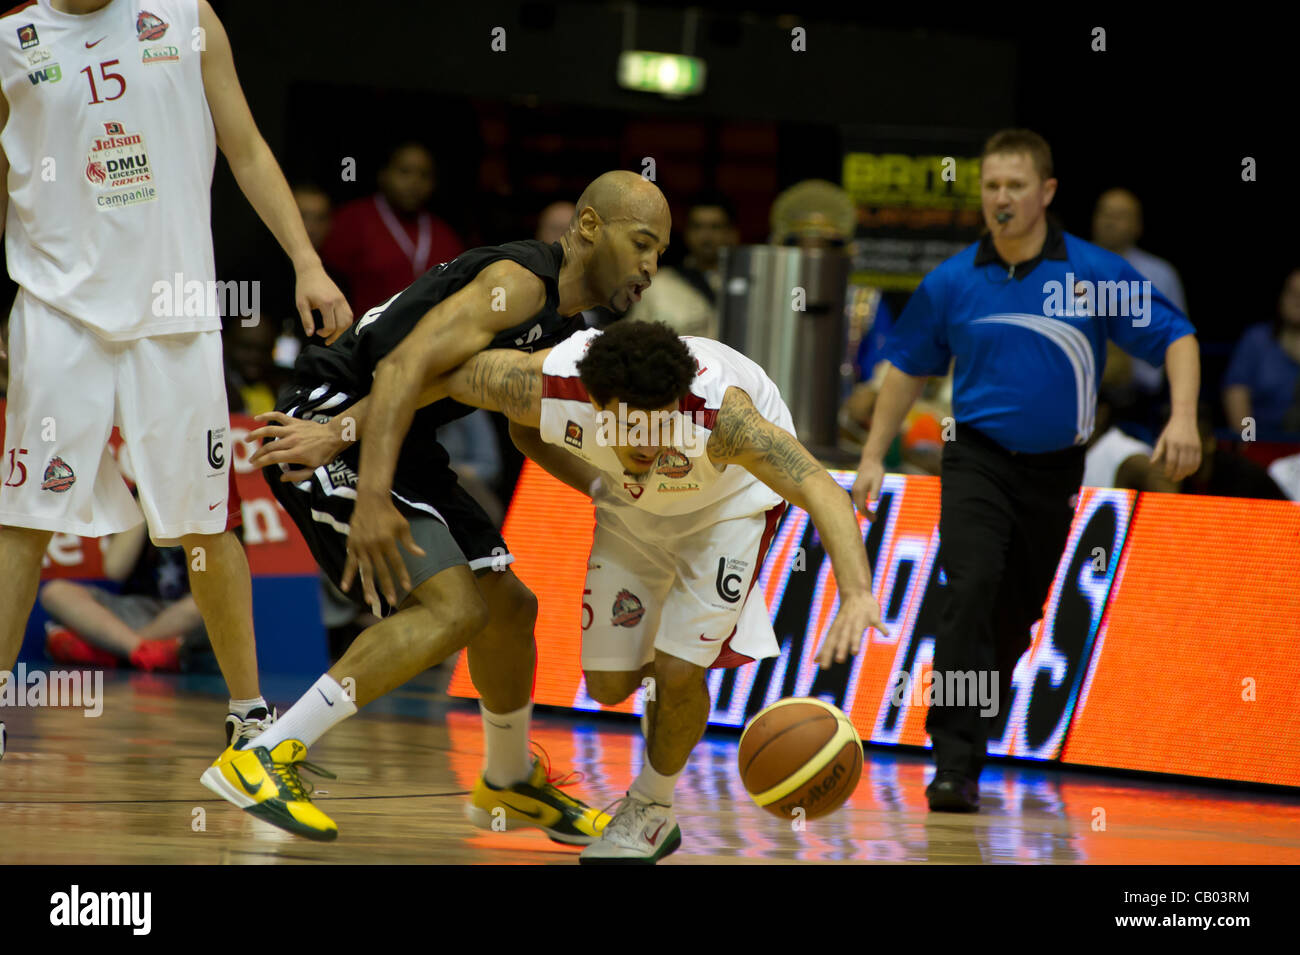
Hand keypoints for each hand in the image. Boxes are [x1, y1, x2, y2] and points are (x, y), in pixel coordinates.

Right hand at [247, 411, 346, 480]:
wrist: (335, 436)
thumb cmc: (325, 455)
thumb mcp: (315, 470)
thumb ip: (298, 476)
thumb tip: (282, 477)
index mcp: (296, 454)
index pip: (272, 458)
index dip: (261, 462)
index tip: (254, 465)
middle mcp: (292, 441)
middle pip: (269, 447)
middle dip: (257, 454)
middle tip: (251, 459)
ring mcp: (292, 429)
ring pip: (269, 430)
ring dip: (256, 434)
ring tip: (246, 439)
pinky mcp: (294, 421)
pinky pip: (278, 416)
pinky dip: (267, 415)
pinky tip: (257, 418)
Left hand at [295, 262, 351, 341]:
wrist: (311, 271)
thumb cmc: (304, 287)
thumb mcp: (301, 304)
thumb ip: (306, 320)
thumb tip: (310, 334)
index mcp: (326, 303)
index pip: (331, 326)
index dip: (325, 334)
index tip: (317, 333)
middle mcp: (337, 302)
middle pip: (343, 325)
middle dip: (336, 336)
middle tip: (328, 341)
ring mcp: (342, 300)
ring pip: (349, 320)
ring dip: (343, 330)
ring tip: (334, 335)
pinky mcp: (343, 299)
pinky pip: (349, 314)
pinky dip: (345, 323)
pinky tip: (337, 326)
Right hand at [340, 490, 425, 615]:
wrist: (370, 500)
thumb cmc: (390, 513)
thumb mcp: (403, 526)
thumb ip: (410, 542)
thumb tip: (422, 555)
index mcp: (387, 541)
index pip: (396, 562)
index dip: (402, 575)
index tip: (407, 587)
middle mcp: (373, 546)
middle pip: (381, 571)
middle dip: (386, 587)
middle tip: (391, 601)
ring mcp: (361, 546)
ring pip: (365, 570)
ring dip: (368, 586)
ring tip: (370, 601)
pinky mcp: (352, 545)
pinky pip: (349, 563)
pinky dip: (347, 575)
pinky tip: (345, 588)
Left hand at [815, 592, 887, 667]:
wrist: (856, 593)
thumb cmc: (844, 617)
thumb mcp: (833, 631)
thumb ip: (826, 647)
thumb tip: (814, 662)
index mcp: (837, 629)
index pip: (830, 643)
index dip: (827, 654)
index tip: (823, 667)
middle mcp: (846, 624)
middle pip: (843, 638)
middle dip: (841, 648)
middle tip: (839, 661)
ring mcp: (859, 619)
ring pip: (857, 631)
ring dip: (856, 640)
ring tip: (855, 652)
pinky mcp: (872, 615)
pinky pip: (877, 622)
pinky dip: (882, 627)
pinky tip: (886, 634)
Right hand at [851, 456, 885, 518]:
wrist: (870, 461)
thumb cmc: (875, 471)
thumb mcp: (878, 481)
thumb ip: (875, 491)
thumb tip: (873, 501)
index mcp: (859, 490)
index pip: (861, 507)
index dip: (867, 515)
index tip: (874, 520)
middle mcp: (854, 491)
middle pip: (858, 506)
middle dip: (866, 514)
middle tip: (875, 520)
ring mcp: (854, 489)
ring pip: (857, 503)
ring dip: (864, 510)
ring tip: (873, 516)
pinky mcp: (856, 488)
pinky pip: (857, 500)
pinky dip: (862, 505)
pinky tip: (867, 507)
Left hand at [1150, 415, 1201, 481]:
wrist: (1185, 418)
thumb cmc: (1170, 430)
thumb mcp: (1162, 439)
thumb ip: (1157, 452)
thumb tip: (1151, 464)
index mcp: (1173, 443)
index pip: (1171, 461)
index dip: (1169, 470)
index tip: (1166, 475)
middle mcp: (1184, 445)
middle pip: (1182, 465)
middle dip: (1177, 474)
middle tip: (1173, 479)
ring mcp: (1193, 446)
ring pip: (1191, 464)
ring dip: (1185, 473)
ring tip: (1180, 477)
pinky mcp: (1199, 447)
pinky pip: (1198, 461)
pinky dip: (1194, 469)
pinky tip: (1189, 473)